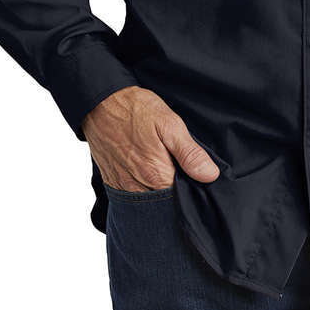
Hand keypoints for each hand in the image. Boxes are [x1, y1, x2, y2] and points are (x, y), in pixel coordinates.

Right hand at [81, 85, 219, 191]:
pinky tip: (150, 178)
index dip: (194, 193)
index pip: (183, 200)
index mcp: (156, 175)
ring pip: (148, 204)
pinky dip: (144, 193)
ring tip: (167, 175)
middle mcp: (138, 188)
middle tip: (183, 175)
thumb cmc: (135, 110)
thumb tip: (210, 175)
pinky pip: (132, 199)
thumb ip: (189, 153)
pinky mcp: (113, 182)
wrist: (100, 102)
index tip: (200, 182)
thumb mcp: (169, 124)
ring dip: (160, 196)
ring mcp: (123, 187)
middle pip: (165, 206)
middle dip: (177, 197)